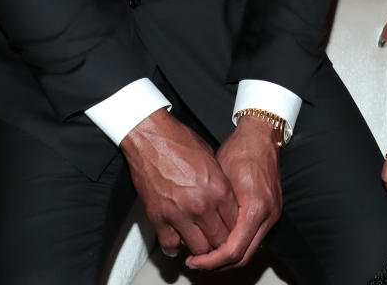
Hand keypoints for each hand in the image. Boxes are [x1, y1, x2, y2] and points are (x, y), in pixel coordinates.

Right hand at [120, 109, 237, 260]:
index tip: (231, 227)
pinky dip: (176, 247)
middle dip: (220, 240)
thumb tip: (225, 200)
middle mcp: (201, 204)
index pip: (235, 222)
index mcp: (217, 187)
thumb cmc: (180, 141)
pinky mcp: (158, 217)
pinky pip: (170, 245)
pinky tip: (179, 240)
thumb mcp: (211, 158)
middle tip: (217, 237)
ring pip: (198, 248)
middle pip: (219, 239)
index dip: (234, 226)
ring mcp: (179, 213)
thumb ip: (220, 182)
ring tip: (200, 240)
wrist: (151, 136)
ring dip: (201, 246)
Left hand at [186, 115, 282, 270]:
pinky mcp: (271, 211)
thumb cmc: (240, 150)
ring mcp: (272, 213)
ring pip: (250, 250)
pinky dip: (238, 244)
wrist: (261, 135)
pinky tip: (222, 239)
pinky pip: (255, 238)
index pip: (233, 250)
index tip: (195, 260)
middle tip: (197, 261)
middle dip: (218, 264)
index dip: (211, 261)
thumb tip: (196, 233)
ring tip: (206, 253)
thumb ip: (213, 210)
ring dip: (228, 256)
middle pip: (243, 257)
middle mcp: (268, 214)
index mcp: (255, 207)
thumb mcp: (219, 179)